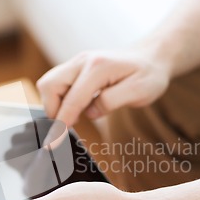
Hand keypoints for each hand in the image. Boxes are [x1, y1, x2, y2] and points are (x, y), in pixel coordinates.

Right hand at [37, 48, 171, 126]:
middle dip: (52, 110)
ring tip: (72, 118)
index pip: (71, 99)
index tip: (53, 143)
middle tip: (66, 127)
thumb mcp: (139, 91)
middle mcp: (83, 61)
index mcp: (98, 67)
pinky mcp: (76, 67)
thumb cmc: (148, 75)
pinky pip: (56, 82)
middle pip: (49, 85)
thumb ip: (112, 101)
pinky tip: (75, 109)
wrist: (151, 57)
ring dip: (54, 104)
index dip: (61, 123)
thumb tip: (90, 113)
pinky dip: (58, 98)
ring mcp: (77, 62)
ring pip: (49, 83)